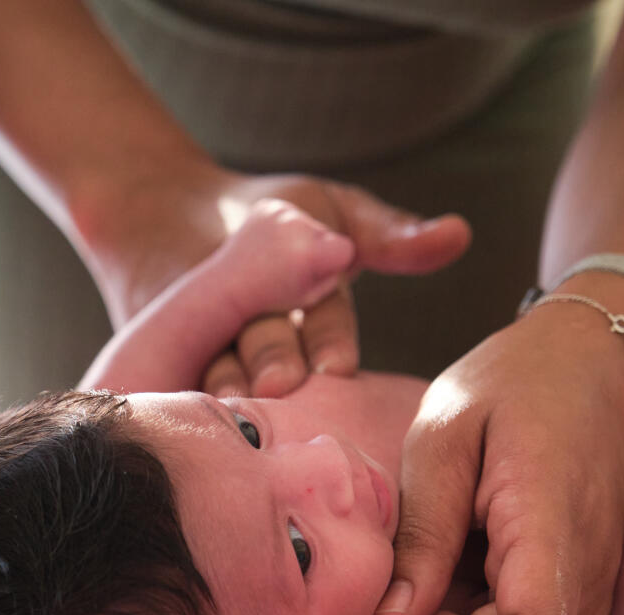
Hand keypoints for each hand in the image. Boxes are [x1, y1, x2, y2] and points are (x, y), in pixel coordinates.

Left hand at [76, 163, 469, 397]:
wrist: (164, 215)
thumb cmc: (263, 214)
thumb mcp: (326, 209)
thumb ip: (387, 232)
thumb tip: (459, 234)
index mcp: (319, 327)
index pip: (330, 336)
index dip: (331, 347)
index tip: (335, 366)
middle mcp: (275, 356)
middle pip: (278, 358)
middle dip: (277, 364)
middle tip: (276, 380)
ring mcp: (222, 367)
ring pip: (229, 377)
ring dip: (230, 383)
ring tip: (230, 388)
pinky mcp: (171, 375)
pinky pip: (177, 385)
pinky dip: (182, 391)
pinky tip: (186, 396)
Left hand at [371, 309, 623, 614]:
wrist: (590, 357)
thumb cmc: (513, 382)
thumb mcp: (444, 438)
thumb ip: (425, 531)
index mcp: (551, 526)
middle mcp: (587, 567)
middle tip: (383, 613)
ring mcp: (593, 577)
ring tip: (407, 597)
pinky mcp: (583, 579)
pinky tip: (440, 588)